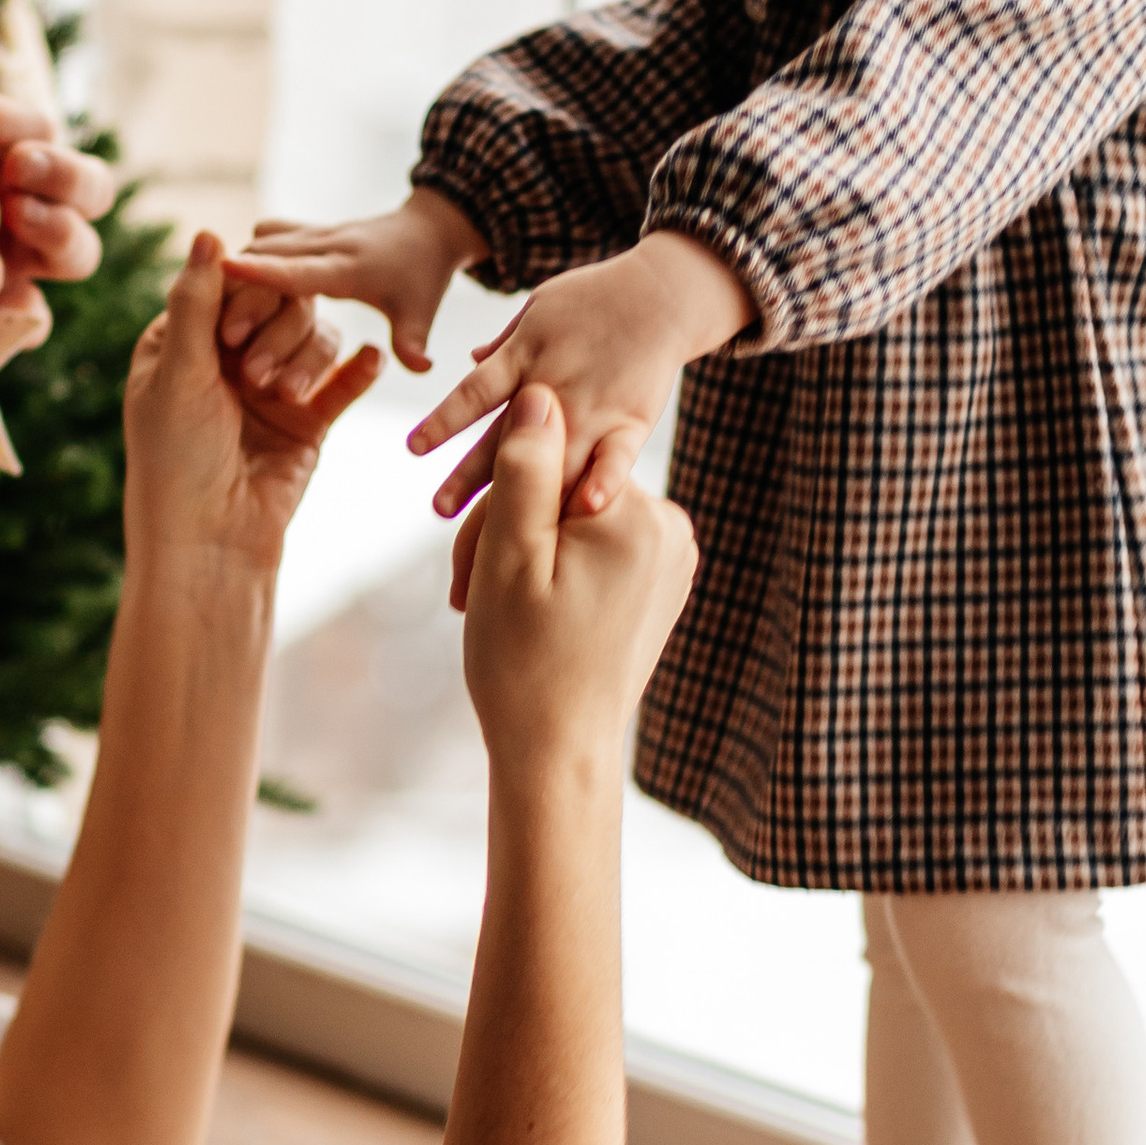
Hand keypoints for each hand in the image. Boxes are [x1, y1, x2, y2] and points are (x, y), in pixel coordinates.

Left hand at [0, 59, 117, 309]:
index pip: (37, 130)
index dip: (11, 120)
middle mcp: (22, 204)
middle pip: (87, 189)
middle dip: (62, 172)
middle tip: (18, 165)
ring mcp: (16, 259)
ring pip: (76, 250)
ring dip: (59, 228)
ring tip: (18, 214)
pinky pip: (33, 318)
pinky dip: (27, 309)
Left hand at [124, 234, 380, 574]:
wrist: (210, 543)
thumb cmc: (176, 459)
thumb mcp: (179, 374)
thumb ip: (197, 303)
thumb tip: (209, 231)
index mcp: (183, 343)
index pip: (227, 287)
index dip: (241, 295)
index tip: (233, 332)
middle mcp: (229, 359)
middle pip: (279, 305)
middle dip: (275, 331)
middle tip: (252, 377)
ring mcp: (272, 388)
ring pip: (315, 338)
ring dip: (307, 357)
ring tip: (286, 394)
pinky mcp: (308, 421)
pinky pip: (343, 384)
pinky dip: (358, 370)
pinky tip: (373, 358)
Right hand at [218, 185, 487, 374]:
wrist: (425, 231)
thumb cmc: (422, 277)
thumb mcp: (420, 311)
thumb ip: (412, 340)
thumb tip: (421, 367)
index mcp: (349, 267)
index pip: (298, 272)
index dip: (261, 272)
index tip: (223, 268)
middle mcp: (325, 245)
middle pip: (269, 258)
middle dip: (239, 287)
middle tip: (217, 330)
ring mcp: (311, 235)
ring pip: (262, 244)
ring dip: (237, 271)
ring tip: (211, 312)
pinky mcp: (302, 233)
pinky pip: (266, 239)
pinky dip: (248, 257)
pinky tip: (229, 283)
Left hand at [411, 231, 750, 519]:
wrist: (663, 292)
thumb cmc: (593, 298)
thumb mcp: (539, 310)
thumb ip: (506, 344)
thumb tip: (472, 362)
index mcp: (524, 356)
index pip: (474, 394)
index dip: (443, 421)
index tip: (413, 448)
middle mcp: (553, 386)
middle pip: (505, 439)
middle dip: (470, 475)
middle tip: (437, 509)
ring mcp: (593, 406)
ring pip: (555, 459)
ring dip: (527, 496)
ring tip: (499, 535)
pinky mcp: (631, 421)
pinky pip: (616, 458)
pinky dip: (603, 483)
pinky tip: (586, 510)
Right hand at [456, 384, 697, 773]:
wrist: (559, 750)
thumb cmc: (525, 662)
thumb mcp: (509, 558)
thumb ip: (524, 470)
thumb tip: (540, 393)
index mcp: (635, 514)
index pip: (550, 463)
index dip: (498, 508)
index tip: (476, 563)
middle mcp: (670, 526)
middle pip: (565, 490)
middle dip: (511, 532)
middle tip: (472, 596)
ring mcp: (673, 556)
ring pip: (577, 521)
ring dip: (530, 553)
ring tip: (503, 613)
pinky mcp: (664, 582)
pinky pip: (598, 549)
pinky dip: (558, 571)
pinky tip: (537, 615)